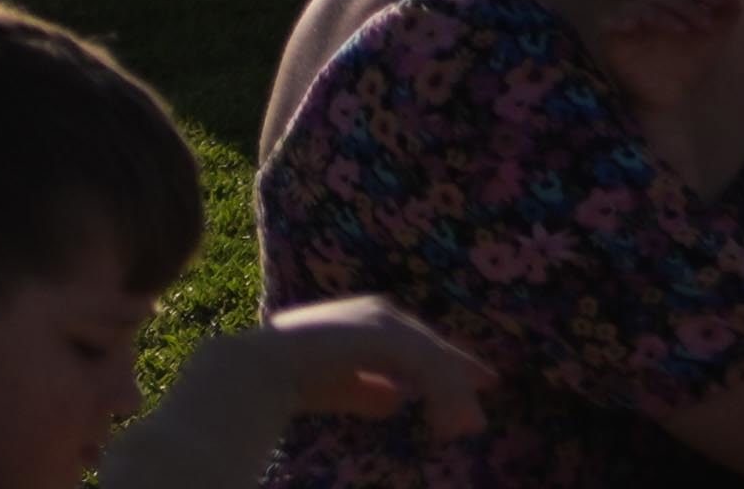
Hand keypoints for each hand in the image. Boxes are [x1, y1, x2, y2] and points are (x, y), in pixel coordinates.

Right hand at [225, 304, 478, 435]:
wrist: (255, 373)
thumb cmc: (285, 379)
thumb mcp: (337, 388)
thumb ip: (366, 392)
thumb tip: (396, 402)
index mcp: (364, 323)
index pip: (414, 343)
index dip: (442, 363)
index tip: (470, 382)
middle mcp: (378, 315)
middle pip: (429, 347)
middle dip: (457, 372)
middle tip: (488, 386)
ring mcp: (382, 323)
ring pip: (432, 359)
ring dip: (451, 394)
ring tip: (466, 428)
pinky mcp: (385, 336)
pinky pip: (426, 367)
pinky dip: (441, 394)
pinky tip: (448, 421)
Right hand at [580, 0, 743, 183]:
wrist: (672, 97)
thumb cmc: (690, 63)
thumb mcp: (714, 39)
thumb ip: (727, 13)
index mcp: (670, 0)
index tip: (720, 3)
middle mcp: (647, 4)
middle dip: (689, 6)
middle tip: (706, 26)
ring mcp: (628, 19)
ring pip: (642, 5)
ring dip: (664, 15)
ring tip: (683, 31)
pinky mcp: (610, 37)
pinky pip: (609, 22)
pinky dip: (621, 21)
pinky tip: (634, 27)